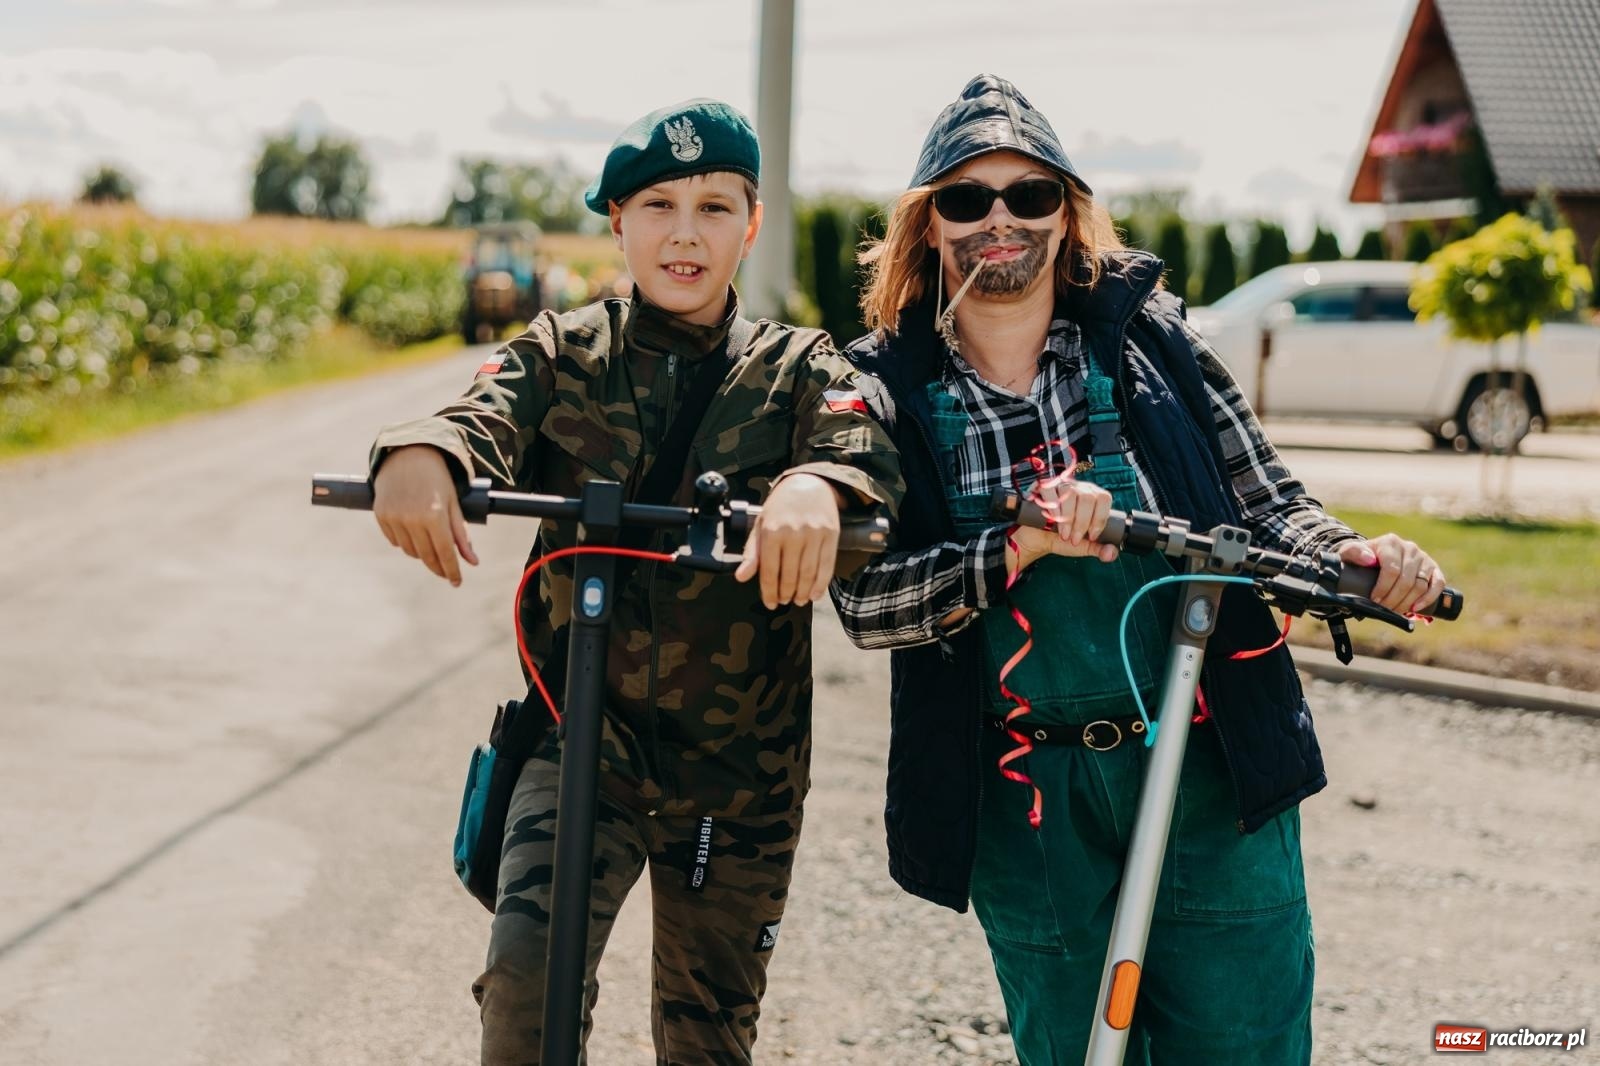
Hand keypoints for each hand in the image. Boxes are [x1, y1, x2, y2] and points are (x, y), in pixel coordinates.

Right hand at [372, 445, 478, 585]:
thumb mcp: (453, 503)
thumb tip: (472, 562)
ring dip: (422, 553)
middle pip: (427, 556)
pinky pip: (396, 541)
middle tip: (446, 572)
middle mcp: (412, 518)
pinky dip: (406, 542)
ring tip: (430, 542)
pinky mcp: (381, 516)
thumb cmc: (436, 479)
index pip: (445, 553)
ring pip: (411, 551)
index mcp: (434, 515)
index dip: (452, 570)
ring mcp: (394, 518)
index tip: (457, 582)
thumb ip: (461, 534)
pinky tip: (413, 531)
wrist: (407, 454)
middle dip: (438, 567)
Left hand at [734, 473, 842, 607]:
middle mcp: (793, 532)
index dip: (769, 592)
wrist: (808, 485)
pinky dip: (821, 584)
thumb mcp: (760, 525)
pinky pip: (827, 565)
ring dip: (803, 592)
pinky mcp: (831, 535)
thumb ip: (752, 553)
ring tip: (799, 600)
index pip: (769, 571)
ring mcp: (814, 534)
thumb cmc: (781, 508)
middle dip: (786, 593)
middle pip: (790, 575)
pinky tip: (815, 594)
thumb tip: (741, 577)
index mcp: (772, 531)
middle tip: (785, 601)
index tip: (770, 603)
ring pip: (809, 573)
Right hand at [1010, 474, 1118, 572]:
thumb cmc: (1061, 539)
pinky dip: (1052, 509)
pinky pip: (1050, 491)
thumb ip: (1098, 549)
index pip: (1104, 499)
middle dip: (1082, 523)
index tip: (1092, 536)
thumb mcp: (1082, 546)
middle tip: (1074, 539)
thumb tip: (1112, 553)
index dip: (1099, 518)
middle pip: (1088, 497)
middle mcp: (1079, 488)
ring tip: (1063, 533)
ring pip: (1070, 494)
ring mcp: (1061, 486)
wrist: (1037, 540)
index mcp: (1093, 498)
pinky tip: (1051, 520)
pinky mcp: (1043, 489)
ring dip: (1067, 518)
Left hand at [1338, 534, 1444, 613]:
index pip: (1391, 569)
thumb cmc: (1360, 558)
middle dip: (1394, 599)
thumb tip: (1368, 559)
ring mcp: (1423, 557)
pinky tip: (1416, 608)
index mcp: (1390, 542)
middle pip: (1406, 580)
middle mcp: (1409, 548)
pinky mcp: (1434, 568)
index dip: (1384, 588)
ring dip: (1408, 602)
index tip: (1375, 600)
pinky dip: (1429, 598)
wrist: (1374, 557)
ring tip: (1395, 611)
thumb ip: (1353, 552)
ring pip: (1420, 585)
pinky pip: (1438, 583)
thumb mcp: (1350, 553)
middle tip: (1384, 610)